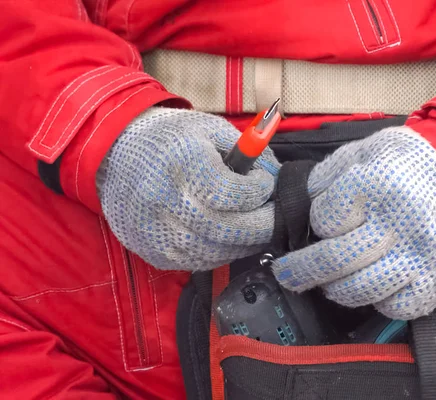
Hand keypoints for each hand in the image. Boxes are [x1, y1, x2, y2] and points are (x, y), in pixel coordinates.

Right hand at [97, 107, 280, 270]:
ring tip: (254, 225)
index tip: (265, 183)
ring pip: (218, 253)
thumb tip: (278, 177)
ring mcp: (157, 233)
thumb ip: (249, 152)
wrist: (112, 153)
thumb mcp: (210, 129)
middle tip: (274, 214)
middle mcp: (167, 203)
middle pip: (231, 230)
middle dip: (263, 224)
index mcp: (183, 165)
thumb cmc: (169, 137)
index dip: (259, 190)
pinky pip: (199, 263)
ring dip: (245, 242)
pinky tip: (227, 236)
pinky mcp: (153, 252)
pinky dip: (221, 252)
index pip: (234, 194)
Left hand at [271, 126, 435, 319]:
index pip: (325, 220)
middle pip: (336, 260)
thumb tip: (294, 209)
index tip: (322, 223)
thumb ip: (324, 180)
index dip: (317, 223)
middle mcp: (404, 223)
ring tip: (332, 279)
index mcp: (380, 183)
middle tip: (287, 274)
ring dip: (336, 288)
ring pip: (359, 290)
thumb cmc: (405, 163)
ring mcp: (424, 257)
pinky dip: (378, 300)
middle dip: (301, 271)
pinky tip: (377, 281)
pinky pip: (394, 308)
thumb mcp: (361, 153)